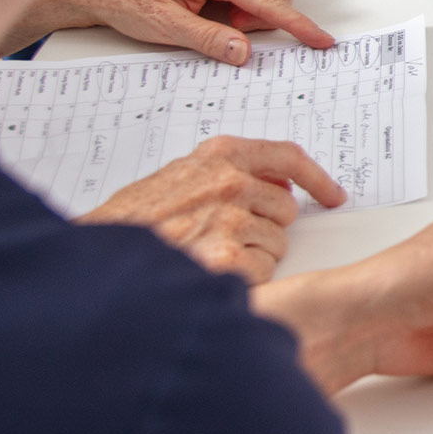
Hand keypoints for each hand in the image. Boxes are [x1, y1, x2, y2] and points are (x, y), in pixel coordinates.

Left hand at [8, 0, 334, 63]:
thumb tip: (243, 50)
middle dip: (277, 7)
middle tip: (242, 30)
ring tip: (233, 27)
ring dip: (265, 6)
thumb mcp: (165, 27)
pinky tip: (226, 20)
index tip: (318, 39)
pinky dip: (252, 6)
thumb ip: (209, 39)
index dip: (296, 22)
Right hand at [81, 135, 345, 282]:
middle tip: (228, 236)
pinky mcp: (228, 258)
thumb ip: (226, 172)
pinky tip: (210, 272)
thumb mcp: (180, 178)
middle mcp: (230, 182)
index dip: (316, 177)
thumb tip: (276, 181)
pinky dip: (244, 278)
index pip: (288, 156)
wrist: (100, 258)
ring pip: (276, 243)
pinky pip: (262, 270)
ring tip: (208, 254)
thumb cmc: (133, 222)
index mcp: (220, 155)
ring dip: (253, 254)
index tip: (333, 193)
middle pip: (285, 209)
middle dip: (267, 226)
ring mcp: (230, 219)